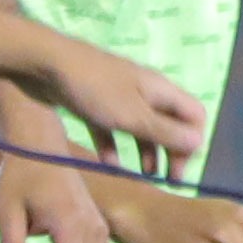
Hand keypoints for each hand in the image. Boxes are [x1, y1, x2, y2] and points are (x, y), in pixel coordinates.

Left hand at [38, 36, 207, 169]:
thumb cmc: (94, 88)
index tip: (181, 167)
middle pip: (169, 123)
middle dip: (171, 151)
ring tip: (143, 176)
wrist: (44, 63)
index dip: (193, 141)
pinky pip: (110, 129)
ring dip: (145, 152)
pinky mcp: (93, 104)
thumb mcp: (132, 115)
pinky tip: (108, 165)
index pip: (193, 114)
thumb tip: (199, 143)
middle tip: (167, 179)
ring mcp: (117, 97)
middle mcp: (144, 92)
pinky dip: (112, 147)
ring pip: (141, 128)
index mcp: (160, 90)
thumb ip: (165, 131)